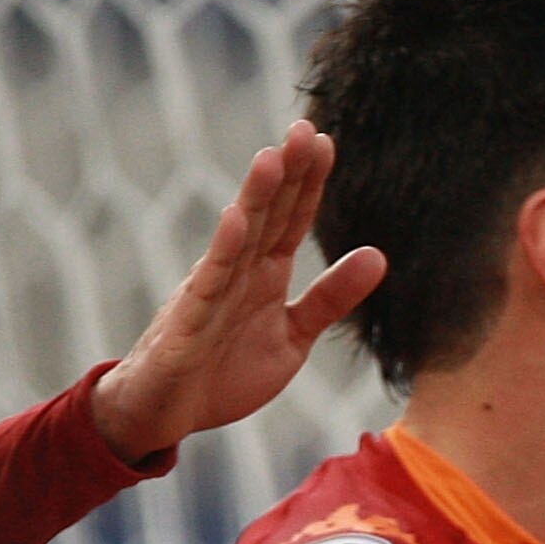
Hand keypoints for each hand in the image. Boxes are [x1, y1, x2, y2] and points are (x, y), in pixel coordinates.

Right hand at [89, 123, 387, 462]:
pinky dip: (220, 253)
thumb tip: (379, 256)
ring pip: (236, 240)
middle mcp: (237, 274)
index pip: (290, 221)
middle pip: (265, 217)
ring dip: (253, 199)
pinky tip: (235, 219)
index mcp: (264, 276)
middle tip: (304, 129)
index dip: (308, 184)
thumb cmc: (223, 373)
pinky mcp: (187, 325)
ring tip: (271, 158)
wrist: (165, 414)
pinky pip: (206, 286)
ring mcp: (210, 295)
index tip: (326, 142)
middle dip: (285, 174)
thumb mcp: (292, 338)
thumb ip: (330, 299)